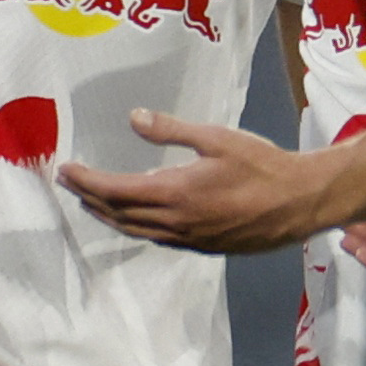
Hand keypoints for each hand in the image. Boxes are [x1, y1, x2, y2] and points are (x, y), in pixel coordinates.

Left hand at [57, 109, 331, 253]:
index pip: (116, 191)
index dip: (87, 182)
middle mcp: (177, 223)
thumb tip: (133, 118)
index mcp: (175, 194)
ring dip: (110, 216)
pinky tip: (136, 218)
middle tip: (70, 183)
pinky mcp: (204, 247)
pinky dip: (137, 227)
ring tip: (92, 201)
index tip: (66, 170)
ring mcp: (190, 239)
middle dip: (90, 199)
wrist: (299, 203)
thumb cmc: (261, 165)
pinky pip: (159, 239)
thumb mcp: (216, 138)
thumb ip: (172, 129)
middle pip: (120, 215)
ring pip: (138, 231)